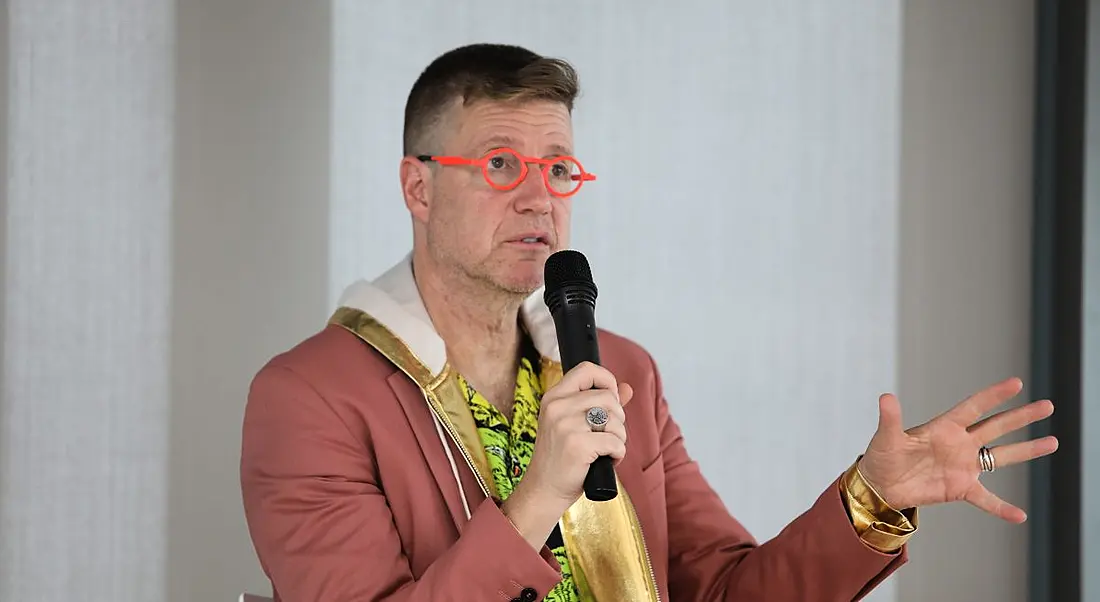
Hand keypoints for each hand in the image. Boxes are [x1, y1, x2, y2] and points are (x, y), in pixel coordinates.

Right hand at [521, 361, 632, 507]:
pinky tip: (606, 461)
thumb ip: (600, 405)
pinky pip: (615, 442)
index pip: (586, 369)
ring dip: (619, 438)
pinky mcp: (577, 445)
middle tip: (608, 435)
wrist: (543, 490)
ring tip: (605, 450)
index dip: (606, 380)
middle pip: (608, 397)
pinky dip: (618, 454)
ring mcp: (566, 425)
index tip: (611, 398)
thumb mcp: (574, 425)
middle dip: (618, 418)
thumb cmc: (561, 459)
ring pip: (614, 419)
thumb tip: (627, 389)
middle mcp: (557, 407)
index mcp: (554, 397)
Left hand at [857, 377, 1057, 522]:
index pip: (974, 407)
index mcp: (944, 427)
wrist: (880, 485)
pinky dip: (1001, 507)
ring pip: (1001, 456)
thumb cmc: (881, 456)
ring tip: (1053, 442)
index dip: (994, 395)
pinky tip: (1020, 515)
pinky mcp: (960, 488)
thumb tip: (885, 397)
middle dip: (1021, 417)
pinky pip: (986, 499)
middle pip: (997, 426)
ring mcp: (963, 465)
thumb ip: (890, 419)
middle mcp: (959, 443)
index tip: (1017, 384)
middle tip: (1048, 406)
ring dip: (1026, 450)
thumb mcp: (886, 437)